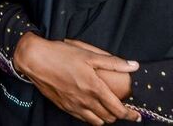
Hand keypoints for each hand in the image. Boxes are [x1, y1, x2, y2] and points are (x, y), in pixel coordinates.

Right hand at [13, 32, 138, 124]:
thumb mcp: (89, 54)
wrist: (35, 60)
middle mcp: (85, 100)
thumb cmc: (62, 54)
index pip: (118, 109)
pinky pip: (82, 119)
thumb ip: (113, 62)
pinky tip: (91, 108)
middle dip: (118, 116)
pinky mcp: (65, 107)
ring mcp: (74, 106)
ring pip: (96, 121)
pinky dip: (91, 117)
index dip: (130, 114)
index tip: (137, 116)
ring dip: (105, 118)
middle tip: (122, 109)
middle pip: (109, 118)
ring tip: (108, 110)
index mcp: (94, 87)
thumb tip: (134, 65)